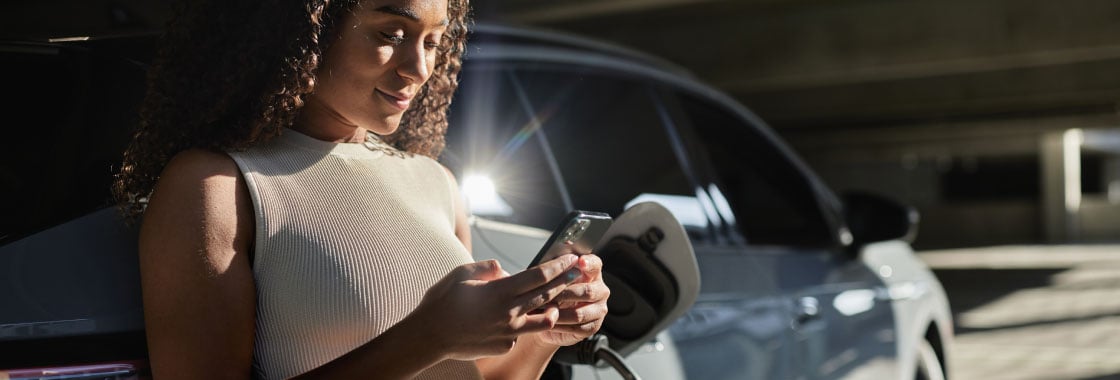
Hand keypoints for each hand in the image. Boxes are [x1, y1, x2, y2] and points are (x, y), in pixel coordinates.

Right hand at [407, 254, 582, 360]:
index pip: (538, 276)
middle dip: (564, 281)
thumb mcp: (462, 274)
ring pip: (542, 318)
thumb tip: (505, 271)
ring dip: (554, 307)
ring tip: (559, 301)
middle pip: (546, 294)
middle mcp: (509, 312)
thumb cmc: (442, 302)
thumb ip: (488, 269)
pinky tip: (515, 320)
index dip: (557, 266)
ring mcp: (509, 331)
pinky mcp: (505, 345)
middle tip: (578, 272)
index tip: (569, 259)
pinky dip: (521, 324)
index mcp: (500, 291)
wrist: (429, 336)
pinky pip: (519, 332)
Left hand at [536, 251, 609, 346]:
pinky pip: (577, 327)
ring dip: (559, 312)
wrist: (547, 318)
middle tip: (546, 295)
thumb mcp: (550, 276)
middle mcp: (600, 290)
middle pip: (587, 291)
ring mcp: (599, 309)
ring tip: (543, 311)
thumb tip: (565, 244)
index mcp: (592, 272)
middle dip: (564, 293)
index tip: (580, 262)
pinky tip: (549, 322)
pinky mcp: (593, 326)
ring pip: (580, 312)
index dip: (588, 263)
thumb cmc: (549, 292)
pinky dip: (561, 325)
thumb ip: (558, 262)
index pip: (595, 264)